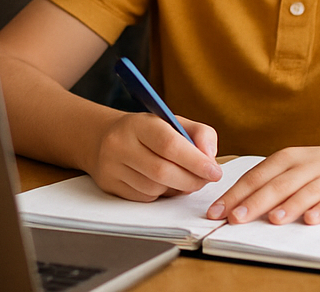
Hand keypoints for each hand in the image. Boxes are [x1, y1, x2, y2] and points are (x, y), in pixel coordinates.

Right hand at [89, 111, 220, 200]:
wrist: (105, 138)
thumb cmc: (148, 132)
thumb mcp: (172, 122)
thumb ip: (200, 133)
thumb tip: (210, 157)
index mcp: (137, 123)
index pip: (168, 144)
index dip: (195, 161)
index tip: (214, 171)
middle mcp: (119, 143)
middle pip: (162, 171)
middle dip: (191, 180)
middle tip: (205, 180)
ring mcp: (111, 166)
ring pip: (154, 187)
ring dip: (176, 188)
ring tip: (182, 178)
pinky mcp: (109, 185)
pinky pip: (144, 197)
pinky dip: (160, 193)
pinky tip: (162, 183)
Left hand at [207, 143, 319, 224]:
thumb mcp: (299, 167)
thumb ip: (274, 182)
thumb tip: (240, 203)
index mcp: (287, 158)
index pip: (255, 176)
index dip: (234, 193)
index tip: (216, 210)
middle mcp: (305, 165)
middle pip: (275, 185)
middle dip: (252, 202)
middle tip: (234, 218)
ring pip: (304, 191)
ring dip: (286, 206)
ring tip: (271, 219)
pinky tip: (312, 220)